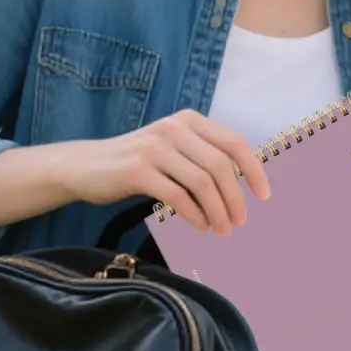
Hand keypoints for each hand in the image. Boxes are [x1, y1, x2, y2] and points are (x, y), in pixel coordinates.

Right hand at [64, 109, 269, 233]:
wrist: (86, 166)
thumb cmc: (137, 163)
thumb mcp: (172, 149)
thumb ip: (202, 158)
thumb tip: (240, 187)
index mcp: (188, 120)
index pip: (234, 142)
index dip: (254, 170)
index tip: (264, 196)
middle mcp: (174, 128)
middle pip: (221, 165)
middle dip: (236, 198)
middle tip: (240, 221)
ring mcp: (154, 148)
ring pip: (202, 182)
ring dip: (218, 211)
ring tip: (221, 229)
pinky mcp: (138, 171)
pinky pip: (177, 196)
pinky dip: (195, 214)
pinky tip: (200, 225)